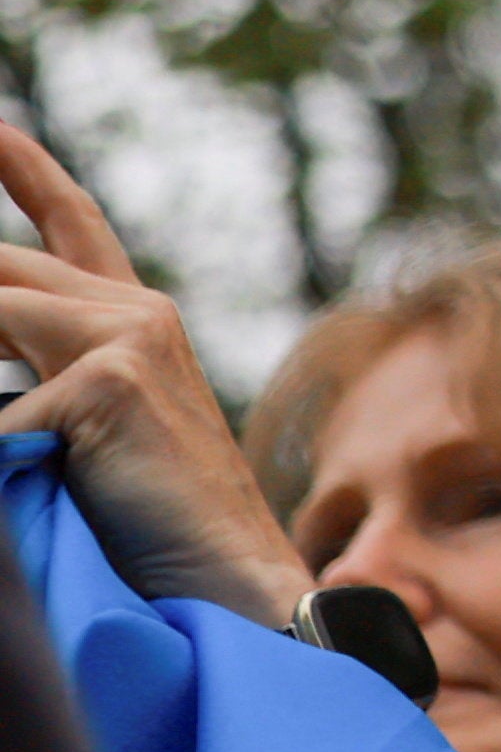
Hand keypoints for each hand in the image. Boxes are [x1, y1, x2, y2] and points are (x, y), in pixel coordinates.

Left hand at [0, 119, 311, 623]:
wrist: (227, 579)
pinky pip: (0, 413)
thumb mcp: (90, 433)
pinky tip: (43, 480)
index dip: (26, 172)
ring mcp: (129, 336)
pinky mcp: (111, 379)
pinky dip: (4, 455)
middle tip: (4, 355)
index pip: (72, 226)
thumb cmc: (156, 528)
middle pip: (5, 267)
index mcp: (138, 322)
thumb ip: (39, 380)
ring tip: (21, 429)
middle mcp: (137, 311)